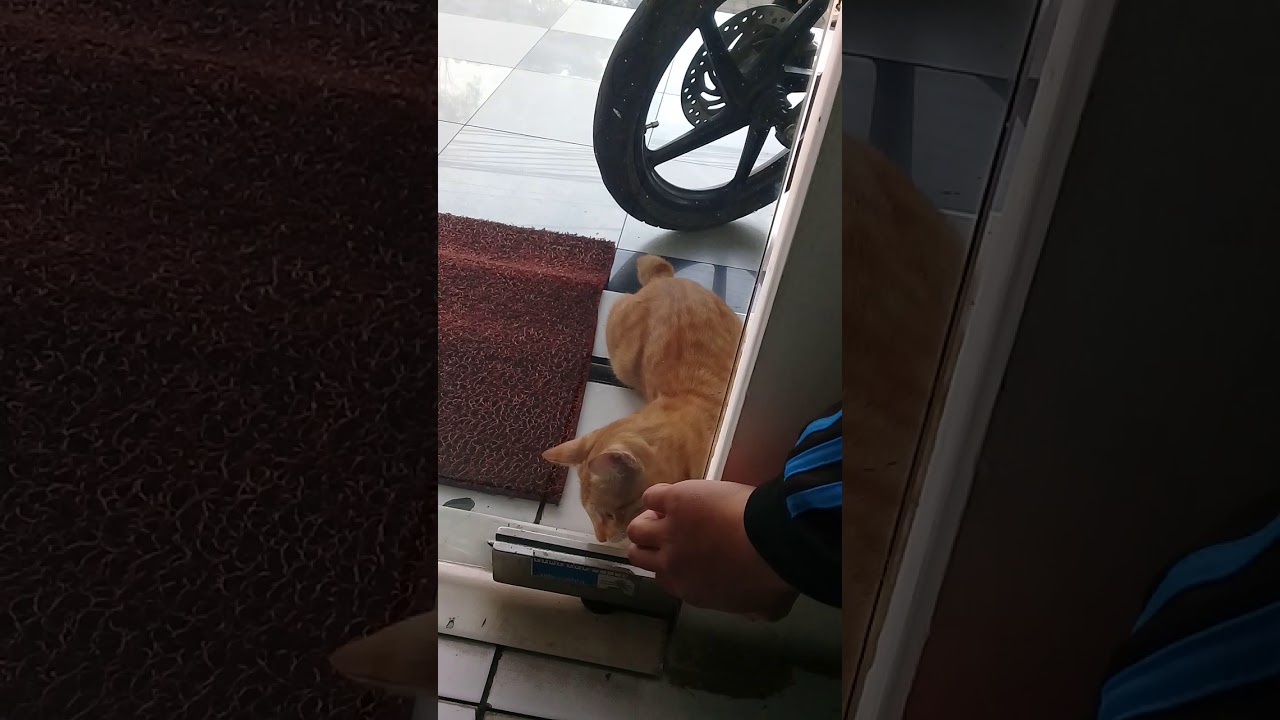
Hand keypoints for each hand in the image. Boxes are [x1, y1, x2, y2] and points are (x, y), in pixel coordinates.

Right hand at [626, 480, 797, 619]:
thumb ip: (754, 611)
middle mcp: (671, 563)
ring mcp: (669, 531)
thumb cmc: (770, 578)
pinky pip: (652, 497)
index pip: (663, 579)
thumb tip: (757, 614)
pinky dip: (658, 496)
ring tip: (663, 514)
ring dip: (648, 521)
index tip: (681, 558)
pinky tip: (673, 495)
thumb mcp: (765, 608)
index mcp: (689, 589)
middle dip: (649, 547)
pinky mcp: (674, 501)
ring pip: (637, 529)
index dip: (669, 567)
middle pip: (640, 555)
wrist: (770, 541)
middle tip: (665, 535)